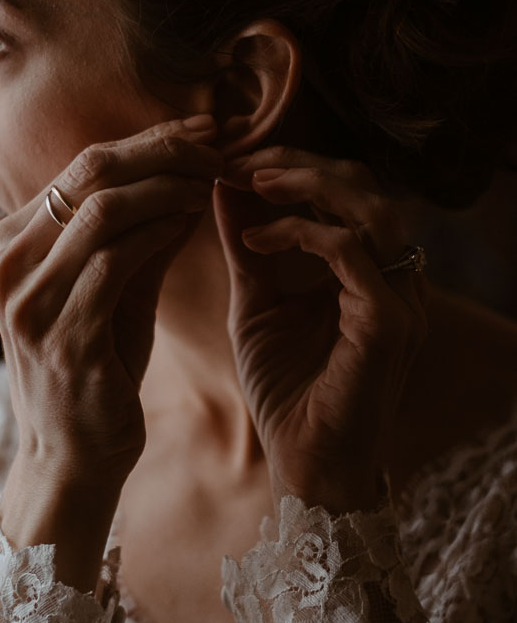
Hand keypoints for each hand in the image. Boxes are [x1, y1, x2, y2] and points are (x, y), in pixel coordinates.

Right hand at [0, 117, 222, 499]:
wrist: (70, 457)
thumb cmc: (94, 371)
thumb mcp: (108, 293)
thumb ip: (134, 236)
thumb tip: (183, 174)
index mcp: (8, 246)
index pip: (78, 168)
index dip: (145, 139)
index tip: (201, 129)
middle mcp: (7, 266)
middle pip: (86, 175)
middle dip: (160, 149)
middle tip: (216, 141)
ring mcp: (28, 300)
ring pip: (100, 210)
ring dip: (167, 186)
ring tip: (213, 179)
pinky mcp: (61, 335)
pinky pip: (115, 262)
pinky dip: (161, 232)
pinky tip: (194, 222)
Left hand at [215, 147, 428, 509]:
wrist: (305, 463)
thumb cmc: (285, 389)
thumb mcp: (255, 304)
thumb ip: (247, 247)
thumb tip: (222, 187)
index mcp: (368, 269)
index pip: (345, 190)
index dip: (292, 166)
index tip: (232, 160)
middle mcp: (394, 277)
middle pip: (364, 186)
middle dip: (299, 162)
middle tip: (240, 159)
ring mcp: (400, 298)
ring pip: (371, 208)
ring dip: (307, 184)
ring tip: (250, 180)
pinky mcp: (391, 322)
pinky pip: (356, 254)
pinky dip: (304, 233)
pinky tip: (256, 238)